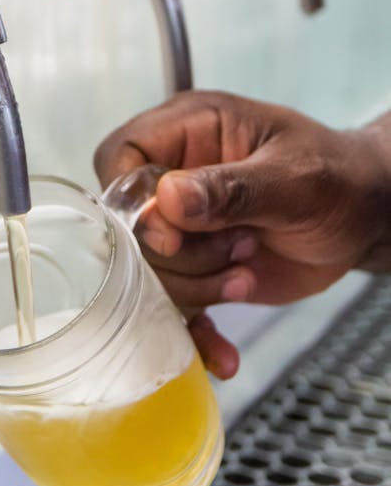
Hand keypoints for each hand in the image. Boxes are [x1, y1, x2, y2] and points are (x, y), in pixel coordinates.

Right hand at [94, 90, 390, 377]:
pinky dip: (198, 334)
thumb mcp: (292, 178)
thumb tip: (166, 199)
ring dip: (196, 288)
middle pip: (130, 224)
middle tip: (239, 249)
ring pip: (150, 271)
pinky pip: (176, 305)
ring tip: (246, 275)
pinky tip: (223, 356)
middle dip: (181, 254)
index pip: (120, 155)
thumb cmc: (336, 177)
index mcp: (189, 129)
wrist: (366, 218)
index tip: (168, 235)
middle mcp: (175, 175)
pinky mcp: (197, 268)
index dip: (129, 200)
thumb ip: (230, 188)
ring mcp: (183, 225)